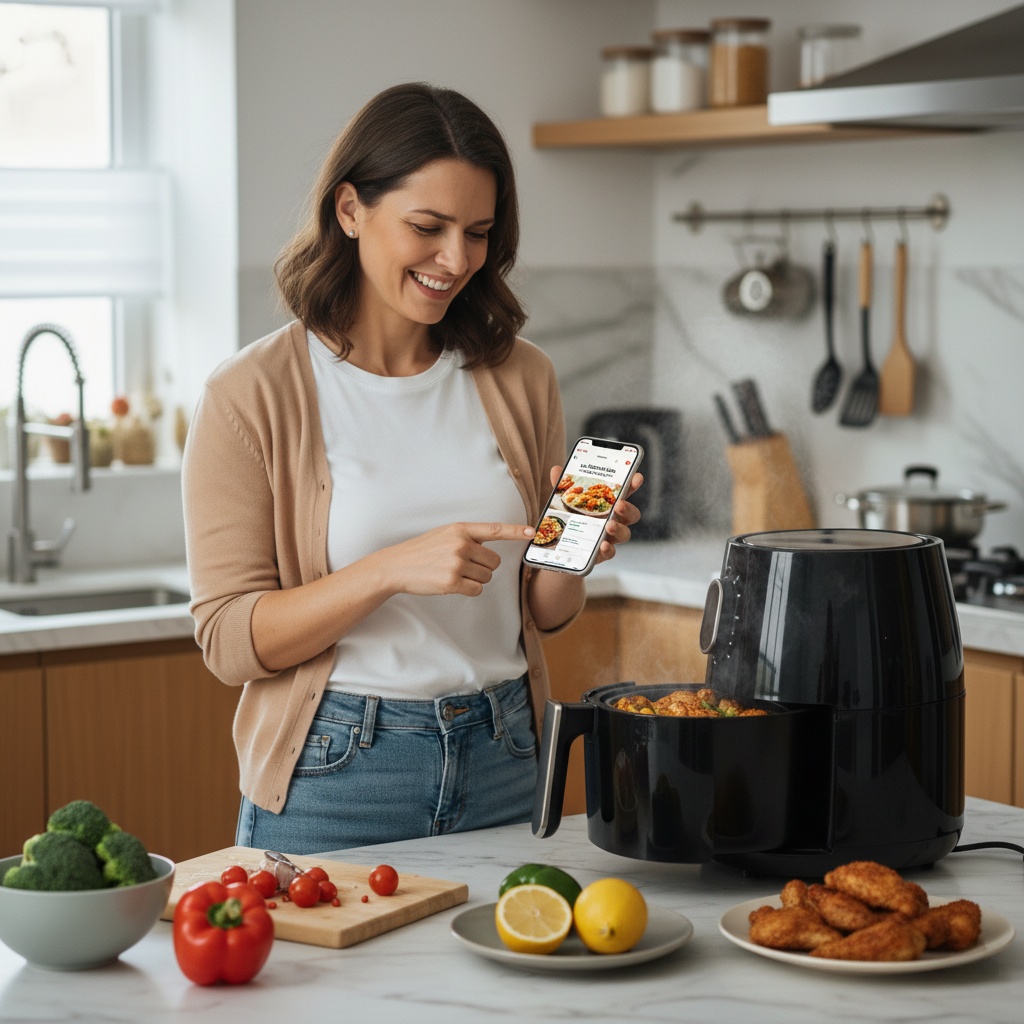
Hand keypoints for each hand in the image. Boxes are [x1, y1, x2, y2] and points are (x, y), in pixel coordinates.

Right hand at [381, 521, 534, 597]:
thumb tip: (490, 549)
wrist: (397, 566)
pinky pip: (476, 590)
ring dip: (475, 580)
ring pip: (487, 577)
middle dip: (484, 568)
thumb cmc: (422, 551)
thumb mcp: (444, 534)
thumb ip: (467, 537)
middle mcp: (461, 544)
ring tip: (454, 574)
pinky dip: (469, 590)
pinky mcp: (452, 582)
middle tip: (464, 567)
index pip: (494, 529)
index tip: (533, 532)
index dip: (516, 531)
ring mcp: (456, 563)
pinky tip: (452, 584)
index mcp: (460, 529)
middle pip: (494, 562)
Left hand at [547, 464, 642, 565]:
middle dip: (627, 508)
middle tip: (619, 504)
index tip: (636, 477)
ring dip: (619, 529)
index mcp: (607, 505)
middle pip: (631, 514)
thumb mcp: (562, 502)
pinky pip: (611, 553)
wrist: (559, 549)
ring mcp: (609, 538)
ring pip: (625, 534)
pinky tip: (603, 546)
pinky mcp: (601, 553)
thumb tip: (556, 470)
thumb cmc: (568, 520)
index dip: (632, 485)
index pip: (624, 493)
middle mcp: (613, 520)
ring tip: (609, 525)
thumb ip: (561, 488)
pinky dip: (609, 550)